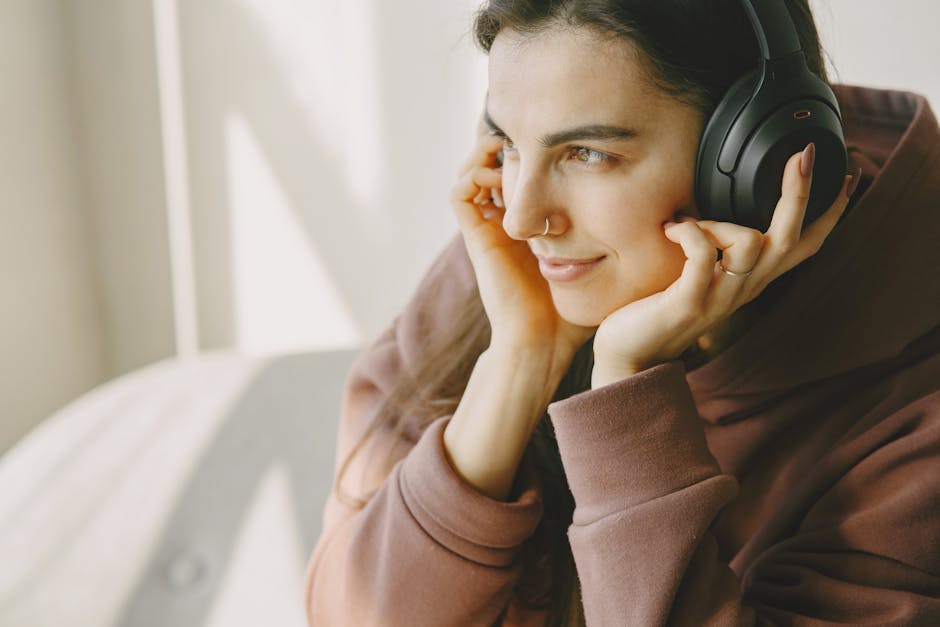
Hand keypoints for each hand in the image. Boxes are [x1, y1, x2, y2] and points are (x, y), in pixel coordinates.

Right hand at [450, 113, 594, 375]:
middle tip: (531, 131)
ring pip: (470, 173)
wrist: (543, 342)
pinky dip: (474, 176)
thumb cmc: (571, 313)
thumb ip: (620, 243)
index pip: (520, 177)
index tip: (556, 140)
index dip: (530, 153)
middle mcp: (504, 224)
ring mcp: (488, 230)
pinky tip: (502, 175)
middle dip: (507, 143)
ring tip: (512, 146)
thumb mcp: (601, 266)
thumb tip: (663, 217)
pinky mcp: (477, 239)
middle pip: (491, 167)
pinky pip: (460, 195)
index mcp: (527, 228)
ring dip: (486, 154)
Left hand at [591, 145, 859, 386]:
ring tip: (686, 225)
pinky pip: (703, 253)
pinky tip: (671, 229)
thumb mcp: (697, 275)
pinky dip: (690, 231)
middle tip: (804, 155)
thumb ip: (715, 250)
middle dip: (801, 193)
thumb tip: (705, 205)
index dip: (829, 213)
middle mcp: (745, 290)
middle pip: (791, 239)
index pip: (805, 246)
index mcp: (751, 281)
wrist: (630, 356)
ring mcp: (720, 299)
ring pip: (750, 241)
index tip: (846, 175)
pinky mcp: (689, 303)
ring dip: (719, 221)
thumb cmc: (657, 308)